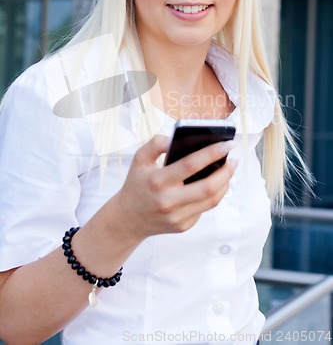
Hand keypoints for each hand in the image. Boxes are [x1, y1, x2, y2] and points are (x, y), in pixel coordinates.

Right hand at [113, 135, 236, 239]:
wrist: (127, 218)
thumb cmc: (137, 183)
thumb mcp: (140, 159)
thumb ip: (157, 143)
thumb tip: (177, 138)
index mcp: (157, 181)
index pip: (190, 164)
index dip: (212, 153)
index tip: (228, 143)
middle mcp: (168, 201)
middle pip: (208, 187)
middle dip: (226, 171)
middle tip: (234, 159)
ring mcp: (177, 217)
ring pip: (211, 200)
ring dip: (225, 183)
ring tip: (229, 169)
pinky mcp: (183, 226)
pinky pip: (204, 208)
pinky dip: (212, 195)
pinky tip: (215, 183)